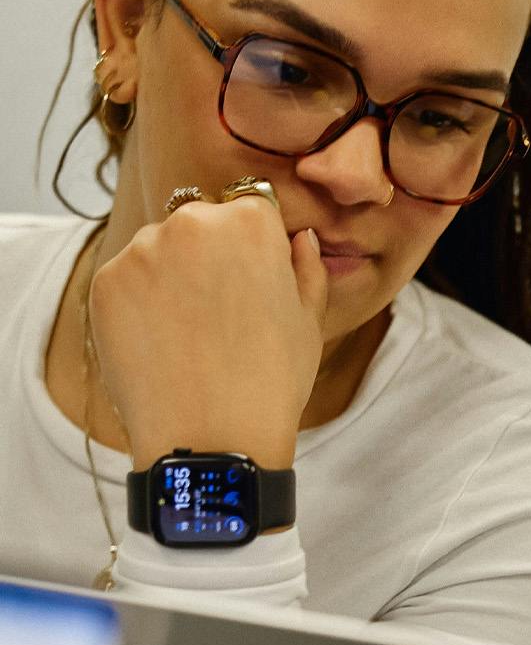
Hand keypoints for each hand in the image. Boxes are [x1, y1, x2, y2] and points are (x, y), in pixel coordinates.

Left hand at [88, 195, 328, 470]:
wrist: (210, 437)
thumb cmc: (271, 382)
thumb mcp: (309, 323)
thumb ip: (307, 269)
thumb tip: (302, 239)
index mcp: (250, 222)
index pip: (251, 207)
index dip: (255, 245)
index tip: (254, 281)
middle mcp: (192, 221)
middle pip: (200, 222)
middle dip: (209, 256)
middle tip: (221, 314)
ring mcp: (142, 249)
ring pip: (159, 249)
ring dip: (172, 277)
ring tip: (190, 335)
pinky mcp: (106, 281)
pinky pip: (127, 279)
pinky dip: (141, 304)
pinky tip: (164, 344)